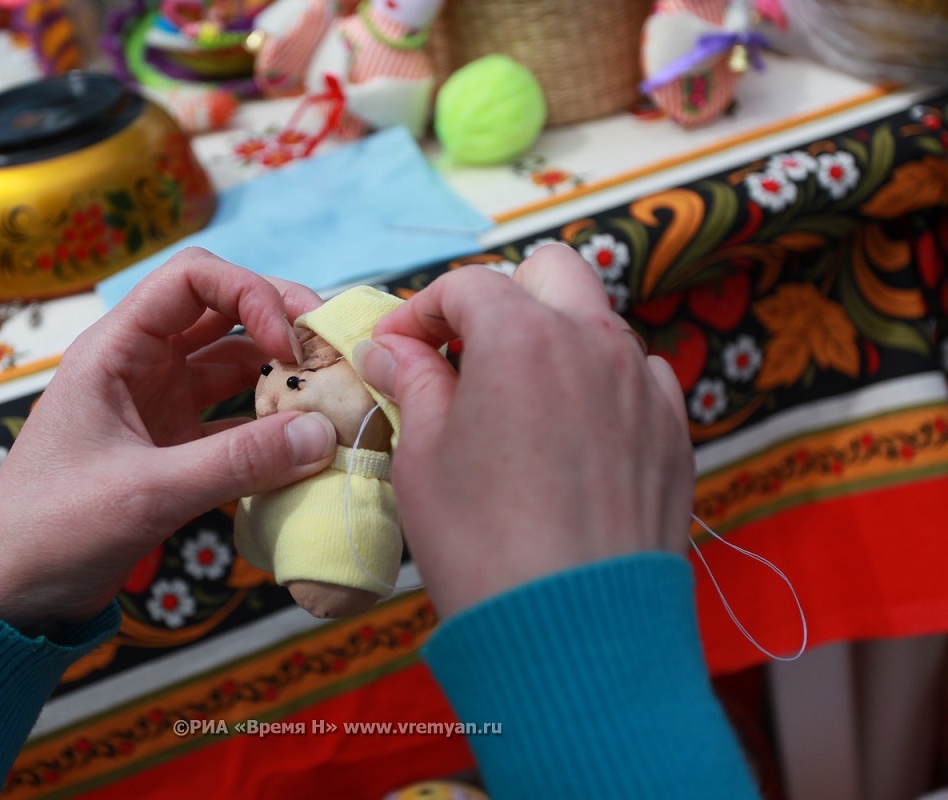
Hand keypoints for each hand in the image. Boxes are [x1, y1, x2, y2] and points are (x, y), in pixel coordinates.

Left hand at [0, 249, 337, 629]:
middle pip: (223, 312)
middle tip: (333, 352)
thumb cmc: (54, 529)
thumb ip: (237, 462)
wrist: (12, 593)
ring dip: (281, 377)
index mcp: (116, 350)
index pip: (193, 280)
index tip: (289, 346)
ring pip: (234, 365)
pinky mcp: (174, 447)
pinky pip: (234, 419)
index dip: (251, 295)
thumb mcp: (147, 493)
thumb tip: (323, 433)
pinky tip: (306, 444)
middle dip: (280, 322)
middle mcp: (142, 365)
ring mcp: (160, 405)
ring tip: (331, 398)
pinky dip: (270, 426)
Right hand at [356, 244, 694, 617]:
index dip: (421, 311)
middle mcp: (594, 342)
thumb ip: (413, 383)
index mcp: (523, 335)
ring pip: (599, 322)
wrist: (575, 631)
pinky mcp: (675, 432)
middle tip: (465, 353)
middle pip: (551, 271)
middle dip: (503, 296)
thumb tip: (394, 349)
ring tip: (518, 400)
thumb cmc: (481, 543)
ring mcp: (644, 385)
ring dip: (555, 338)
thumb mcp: (422, 458)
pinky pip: (639, 378)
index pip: (466, 285)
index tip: (396, 350)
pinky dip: (601, 384)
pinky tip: (573, 435)